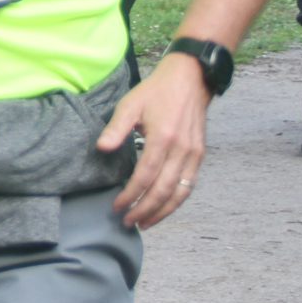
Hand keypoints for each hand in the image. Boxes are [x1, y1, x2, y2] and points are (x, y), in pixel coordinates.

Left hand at [96, 54, 211, 228]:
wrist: (190, 79)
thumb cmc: (156, 91)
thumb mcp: (131, 104)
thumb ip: (116, 128)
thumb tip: (101, 149)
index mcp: (162, 138)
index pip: (145, 176)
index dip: (131, 195)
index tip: (117, 206)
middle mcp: (181, 150)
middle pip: (163, 190)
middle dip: (145, 210)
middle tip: (128, 222)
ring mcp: (194, 154)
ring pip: (179, 193)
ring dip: (162, 212)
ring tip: (145, 223)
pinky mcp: (200, 155)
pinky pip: (189, 185)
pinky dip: (176, 201)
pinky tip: (163, 208)